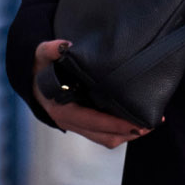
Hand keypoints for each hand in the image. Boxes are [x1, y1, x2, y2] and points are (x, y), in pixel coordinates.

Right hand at [32, 39, 149, 148]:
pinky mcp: (84, 124)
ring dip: (128, 134)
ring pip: (106, 138)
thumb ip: (50, 49)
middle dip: (128, 132)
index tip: (136, 122)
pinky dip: (121, 130)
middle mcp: (70, 122)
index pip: (92, 122)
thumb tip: (65, 45)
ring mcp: (77, 126)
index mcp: (61, 110)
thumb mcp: (41, 55)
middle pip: (104, 136)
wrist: (32, 79)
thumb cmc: (40, 67)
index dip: (115, 124)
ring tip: (149, 123)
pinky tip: (136, 120)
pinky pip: (104, 134)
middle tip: (152, 123)